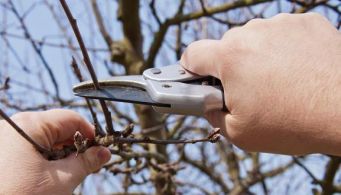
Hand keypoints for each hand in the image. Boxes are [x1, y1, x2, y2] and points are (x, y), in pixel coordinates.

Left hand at [0, 109, 110, 193]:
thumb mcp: (62, 180)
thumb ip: (86, 162)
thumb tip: (104, 152)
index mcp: (30, 124)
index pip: (72, 119)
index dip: (90, 135)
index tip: (101, 152)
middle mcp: (15, 126)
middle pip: (58, 129)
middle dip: (75, 148)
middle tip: (86, 168)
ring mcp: (6, 140)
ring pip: (45, 141)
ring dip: (60, 157)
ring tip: (64, 177)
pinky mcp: (3, 154)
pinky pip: (30, 149)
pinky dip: (45, 161)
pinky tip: (47, 178)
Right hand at [180, 13, 340, 154]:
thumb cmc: (294, 124)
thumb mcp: (240, 133)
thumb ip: (212, 115)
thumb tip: (208, 104)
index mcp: (230, 57)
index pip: (192, 54)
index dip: (191, 69)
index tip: (199, 80)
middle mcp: (253, 33)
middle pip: (226, 47)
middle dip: (230, 67)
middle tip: (248, 90)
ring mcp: (281, 24)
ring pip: (255, 39)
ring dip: (257, 56)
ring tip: (279, 82)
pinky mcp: (306, 23)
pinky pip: (282, 34)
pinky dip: (283, 49)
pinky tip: (297, 70)